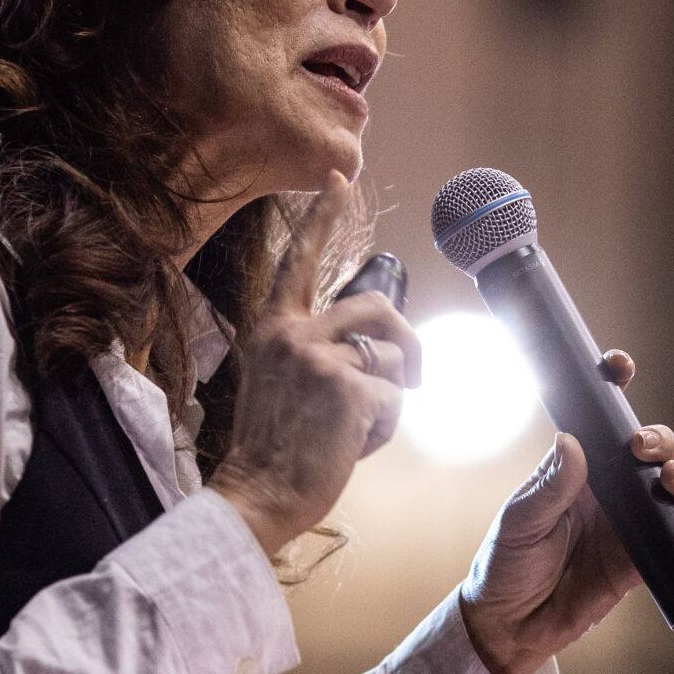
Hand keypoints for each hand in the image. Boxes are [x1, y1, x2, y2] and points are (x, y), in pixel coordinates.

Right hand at [209, 173, 423, 557]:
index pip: (301, 259)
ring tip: (362, 426)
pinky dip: (387, 425)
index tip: (340, 178)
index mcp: (271, 328)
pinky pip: (397, 397)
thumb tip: (375, 347)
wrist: (257, 495)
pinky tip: (356, 444)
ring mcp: (321, 358)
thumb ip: (314, 351)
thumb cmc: (273, 448)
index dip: (323, 216)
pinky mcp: (349, 389)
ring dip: (393, 394)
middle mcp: (294, 333)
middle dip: (408, 341)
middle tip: (416, 375)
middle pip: (378, 306)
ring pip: (394, 358)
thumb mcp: (277, 381)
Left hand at [457, 350, 673, 673]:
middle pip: (654, 452)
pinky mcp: (642, 562)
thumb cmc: (507, 565)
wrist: (512, 625)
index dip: (614, 386)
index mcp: (579, 470)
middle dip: (660, 442)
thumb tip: (572, 441)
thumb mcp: (521, 522)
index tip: (619, 366)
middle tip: (644, 450)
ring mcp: (631, 525)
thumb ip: (549, 487)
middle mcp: (611, 491)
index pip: (602, 419)